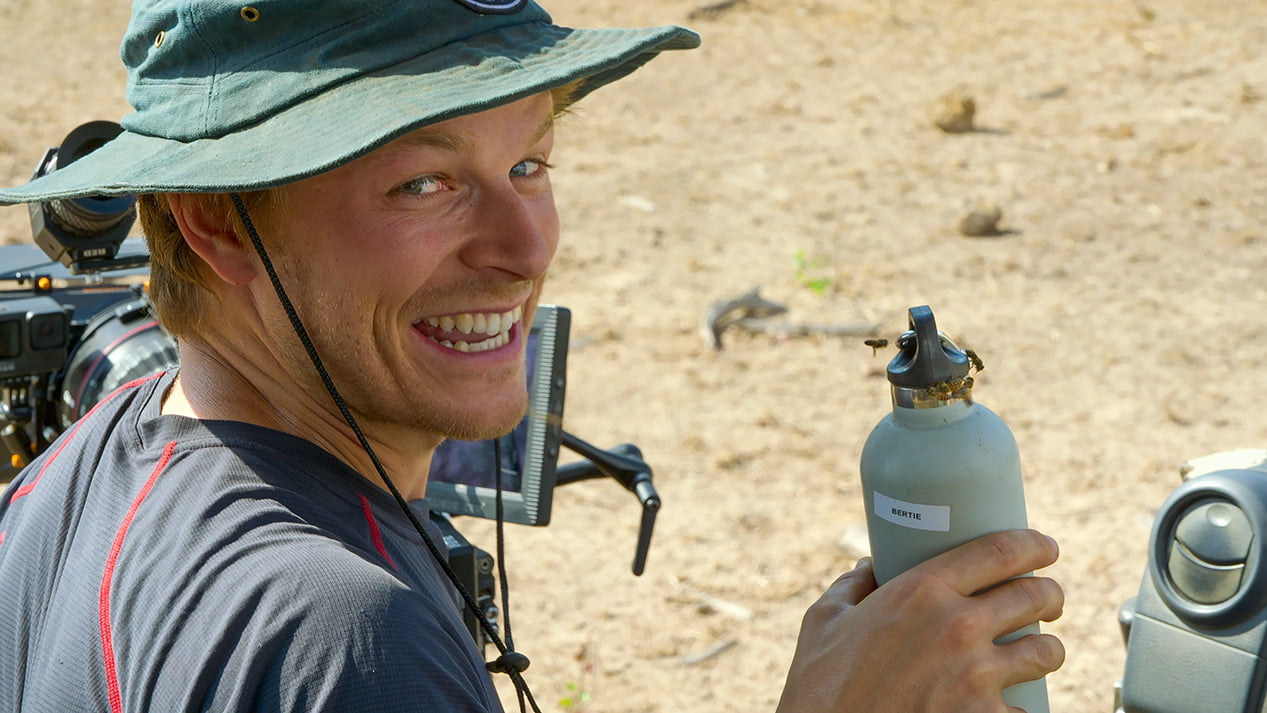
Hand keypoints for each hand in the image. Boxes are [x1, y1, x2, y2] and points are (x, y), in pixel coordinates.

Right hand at [775, 529, 1064, 712]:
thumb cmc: (820, 687)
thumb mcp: (824, 622)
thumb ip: (852, 588)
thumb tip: (869, 568)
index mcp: (921, 591)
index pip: (1000, 551)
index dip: (1033, 544)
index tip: (1045, 548)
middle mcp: (957, 627)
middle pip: (1034, 596)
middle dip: (1050, 595)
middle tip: (1048, 600)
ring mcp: (976, 678)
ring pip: (1046, 651)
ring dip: (1048, 649)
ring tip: (1039, 651)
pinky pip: (1028, 710)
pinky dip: (1023, 707)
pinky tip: (1014, 705)